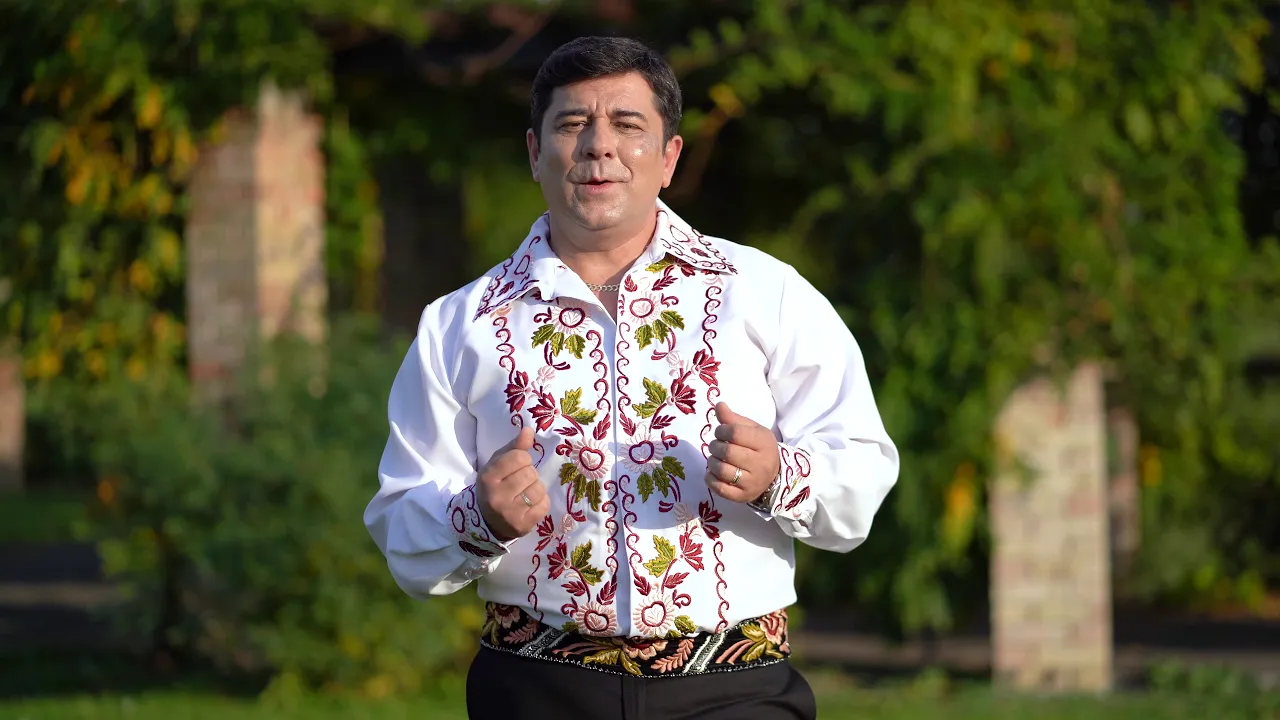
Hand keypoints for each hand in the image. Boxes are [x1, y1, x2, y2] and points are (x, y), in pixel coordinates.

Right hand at [477, 427, 548, 541]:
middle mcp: (497, 496)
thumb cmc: (496, 486)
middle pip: (530, 473)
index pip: (519, 457)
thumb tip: (529, 430)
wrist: (487, 520)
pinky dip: (541, 502)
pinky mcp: (522, 526)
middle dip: (529, 474)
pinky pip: (544, 505)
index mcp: (488, 477)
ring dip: (536, 488)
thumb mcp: (498, 464)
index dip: (522, 459)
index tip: (516, 466)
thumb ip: (514, 447)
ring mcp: (509, 513)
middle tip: (520, 482)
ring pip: (539, 488)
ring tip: (525, 492)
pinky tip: (530, 504)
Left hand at [704, 402, 780, 504]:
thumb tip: (718, 405)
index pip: (734, 433)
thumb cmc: (758, 448)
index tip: (721, 432)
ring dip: (711, 461)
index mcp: (764, 443)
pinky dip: (710, 478)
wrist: (773, 476)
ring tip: (715, 458)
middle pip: (727, 452)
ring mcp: (752, 482)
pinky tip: (712, 472)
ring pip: (721, 470)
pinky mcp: (742, 497)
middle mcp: (760, 464)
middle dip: (715, 446)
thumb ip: (733, 419)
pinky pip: (719, 488)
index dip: (721, 430)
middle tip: (716, 445)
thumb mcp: (751, 430)